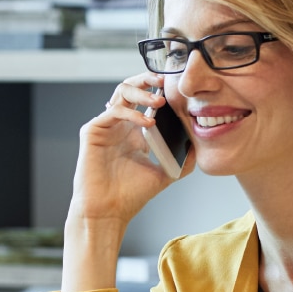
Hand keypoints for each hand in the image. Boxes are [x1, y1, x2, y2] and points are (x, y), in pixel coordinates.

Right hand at [72, 72, 193, 224]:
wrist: (108, 212)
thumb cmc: (131, 195)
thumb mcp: (164, 174)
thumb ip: (181, 160)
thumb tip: (200, 146)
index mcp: (134, 131)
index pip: (146, 99)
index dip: (159, 89)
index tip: (178, 87)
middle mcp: (120, 125)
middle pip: (131, 88)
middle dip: (148, 79)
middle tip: (166, 80)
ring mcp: (106, 127)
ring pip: (120, 93)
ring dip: (141, 91)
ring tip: (158, 101)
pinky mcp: (92, 132)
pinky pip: (112, 111)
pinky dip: (131, 112)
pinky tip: (147, 122)